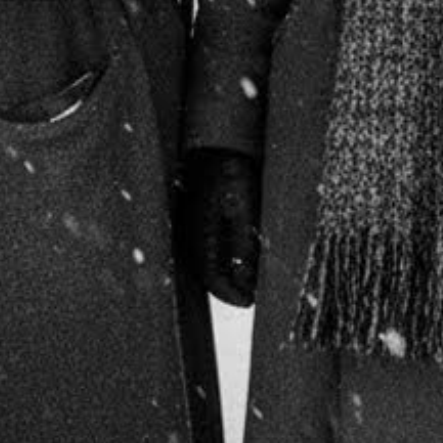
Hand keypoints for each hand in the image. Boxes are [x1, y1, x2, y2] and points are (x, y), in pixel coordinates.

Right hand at [178, 148, 260, 307]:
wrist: (216, 141)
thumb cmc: (232, 170)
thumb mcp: (245, 209)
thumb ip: (245, 247)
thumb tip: (248, 284)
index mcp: (200, 236)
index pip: (214, 280)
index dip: (233, 295)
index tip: (251, 302)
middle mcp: (189, 235)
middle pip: (208, 274)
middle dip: (230, 287)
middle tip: (253, 294)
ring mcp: (189, 226)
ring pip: (207, 262)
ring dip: (226, 272)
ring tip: (250, 277)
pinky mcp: (194, 218)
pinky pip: (206, 247)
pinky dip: (222, 257)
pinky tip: (237, 255)